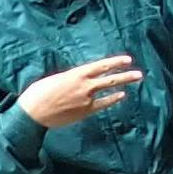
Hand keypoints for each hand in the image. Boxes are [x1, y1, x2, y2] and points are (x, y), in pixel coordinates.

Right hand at [19, 54, 138, 128]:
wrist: (33, 113)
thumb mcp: (56, 79)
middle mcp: (84, 86)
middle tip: (139, 73)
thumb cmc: (40, 93)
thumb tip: (80, 78)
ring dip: (123, 84)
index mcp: (76, 74)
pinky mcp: (84, 112)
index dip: (115, 62)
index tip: (127, 60)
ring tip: (135, 80)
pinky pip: (103, 104)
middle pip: (109, 78)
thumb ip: (72, 78)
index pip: (101, 66)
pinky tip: (121, 96)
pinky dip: (112, 99)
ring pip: (109, 90)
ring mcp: (86, 100)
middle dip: (126, 74)